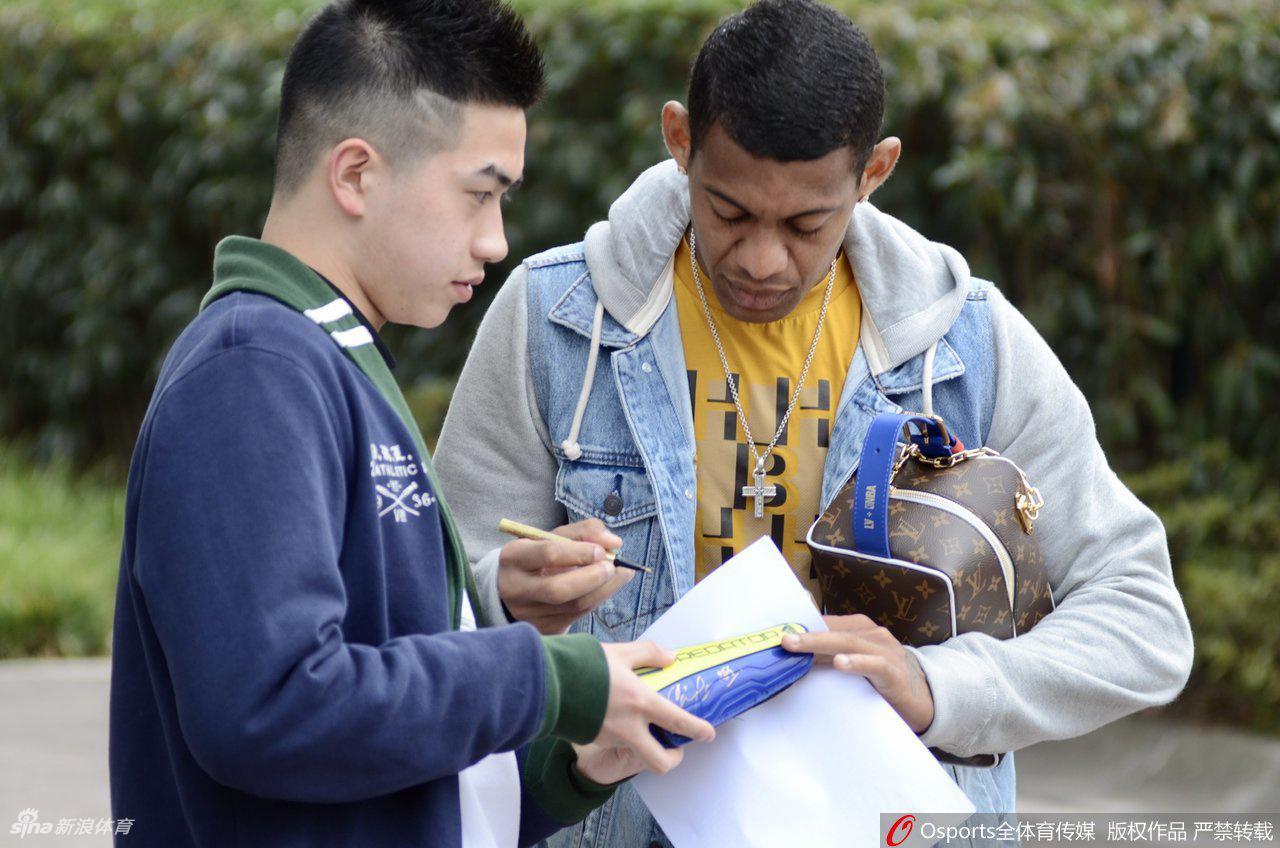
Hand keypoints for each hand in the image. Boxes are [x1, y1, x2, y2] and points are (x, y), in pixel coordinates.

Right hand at [497, 518, 634, 633]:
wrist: (512, 587)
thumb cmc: (537, 557)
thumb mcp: (552, 537)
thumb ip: (583, 532)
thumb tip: (614, 542)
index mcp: (514, 557)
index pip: (548, 554)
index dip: (580, 552)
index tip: (601, 550)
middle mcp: (516, 588)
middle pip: (558, 589)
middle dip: (592, 578)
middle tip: (612, 567)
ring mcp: (528, 613)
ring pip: (573, 606)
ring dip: (604, 589)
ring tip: (621, 574)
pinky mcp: (543, 629)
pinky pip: (578, 616)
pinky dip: (597, 600)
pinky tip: (606, 588)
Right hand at [572, 641, 715, 784]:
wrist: (547, 682)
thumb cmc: (586, 664)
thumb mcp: (621, 652)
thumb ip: (649, 653)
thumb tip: (670, 657)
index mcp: (641, 702)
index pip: (678, 721)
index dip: (697, 729)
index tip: (708, 733)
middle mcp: (629, 727)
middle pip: (660, 761)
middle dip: (672, 759)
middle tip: (675, 748)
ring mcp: (610, 737)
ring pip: (635, 750)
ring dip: (642, 741)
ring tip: (638, 720)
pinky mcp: (594, 739)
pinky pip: (615, 740)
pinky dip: (620, 733)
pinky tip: (612, 714)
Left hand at [781, 614, 935, 733]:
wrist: (923, 697)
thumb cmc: (880, 679)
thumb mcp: (852, 664)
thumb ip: (828, 659)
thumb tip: (792, 660)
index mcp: (858, 629)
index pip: (825, 624)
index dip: (801, 628)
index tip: (775, 633)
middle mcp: (870, 634)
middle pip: (834, 631)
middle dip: (806, 634)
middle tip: (783, 640)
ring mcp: (884, 650)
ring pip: (849, 642)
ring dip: (821, 643)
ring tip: (798, 646)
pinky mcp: (893, 671)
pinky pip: (873, 664)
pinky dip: (856, 662)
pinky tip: (841, 663)